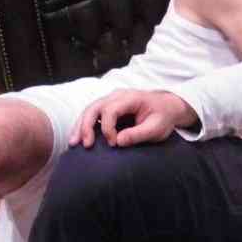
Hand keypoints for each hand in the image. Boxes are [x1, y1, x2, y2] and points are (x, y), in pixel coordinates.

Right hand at [69, 90, 198, 148]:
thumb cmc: (163, 117)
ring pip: (89, 111)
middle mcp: (118, 96)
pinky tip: (79, 139)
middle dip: (86, 126)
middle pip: (94, 107)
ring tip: (73, 143)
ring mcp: (111, 101)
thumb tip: (119, 141)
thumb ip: (139, 134)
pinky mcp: (108, 108)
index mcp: (131, 98)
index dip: (108, 128)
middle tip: (84, 145)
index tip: (113, 143)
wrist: (167, 108)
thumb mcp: (157, 128)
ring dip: (80, 127)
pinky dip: (84, 126)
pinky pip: (92, 116)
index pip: (111, 110)